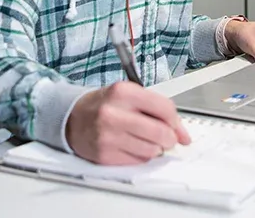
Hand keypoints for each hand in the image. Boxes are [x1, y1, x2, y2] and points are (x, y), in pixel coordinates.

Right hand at [66, 81, 190, 164]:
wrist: (72, 118)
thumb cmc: (104, 105)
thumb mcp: (129, 95)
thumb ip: (156, 109)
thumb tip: (182, 133)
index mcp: (123, 92)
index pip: (164, 108)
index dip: (177, 122)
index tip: (179, 129)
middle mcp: (114, 113)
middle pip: (161, 132)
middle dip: (169, 138)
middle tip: (166, 137)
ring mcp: (108, 136)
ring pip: (152, 150)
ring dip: (155, 148)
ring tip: (143, 139)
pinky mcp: (105, 155)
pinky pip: (138, 161)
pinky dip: (141, 156)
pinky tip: (131, 146)